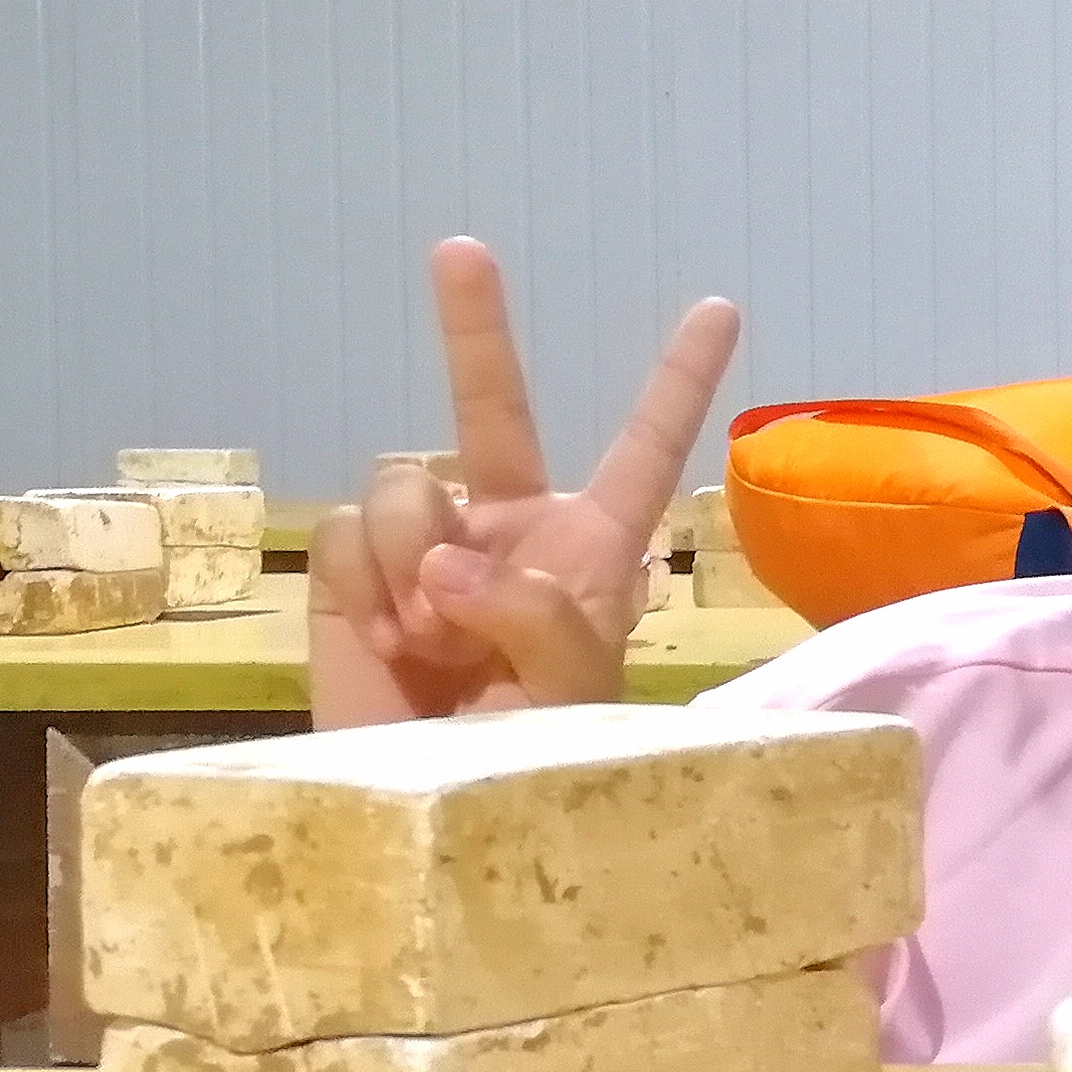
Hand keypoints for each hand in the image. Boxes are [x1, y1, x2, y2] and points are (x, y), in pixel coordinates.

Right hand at [309, 240, 740, 727]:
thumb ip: (535, 617)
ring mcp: (429, 546)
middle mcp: (512, 530)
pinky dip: (365, 584)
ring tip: (435, 644)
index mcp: (594, 550)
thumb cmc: (539, 767)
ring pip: (407, 483)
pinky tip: (391, 644)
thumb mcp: (574, 697)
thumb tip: (450, 560)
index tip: (721, 308)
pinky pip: (350, 529)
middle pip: (492, 409)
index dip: (679, 381)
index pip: (645, 451)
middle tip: (463, 250)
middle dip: (474, 331)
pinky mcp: (354, 571)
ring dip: (415, 557)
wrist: (435, 822)